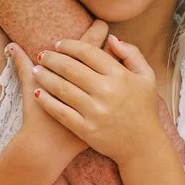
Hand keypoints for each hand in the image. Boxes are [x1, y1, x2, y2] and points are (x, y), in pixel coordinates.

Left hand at [32, 31, 169, 181]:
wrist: (142, 146)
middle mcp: (106, 91)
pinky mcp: (86, 129)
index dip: (69, 45)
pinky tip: (37, 93)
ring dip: (45, 76)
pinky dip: (46, 101)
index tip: (58, 44)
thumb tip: (112, 38)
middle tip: (42, 54)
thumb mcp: (147, 76)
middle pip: (70, 67)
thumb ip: (132, 53)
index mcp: (120, 75)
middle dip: (51, 58)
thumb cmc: (144, 108)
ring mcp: (95, 111)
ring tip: (36, 70)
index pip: (88, 52)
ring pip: (61, 88)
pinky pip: (60, 111)